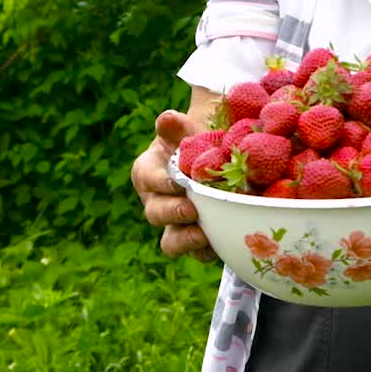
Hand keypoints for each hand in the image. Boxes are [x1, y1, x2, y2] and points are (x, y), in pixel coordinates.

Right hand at [130, 110, 216, 261]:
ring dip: (186, 240)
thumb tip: (167, 119)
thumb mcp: (186, 130)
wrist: (217, 155)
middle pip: (156, 214)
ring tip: (204, 235)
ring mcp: (175, 224)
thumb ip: (176, 126)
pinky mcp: (196, 238)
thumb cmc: (196, 139)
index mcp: (148, 173)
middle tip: (192, 209)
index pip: (147, 178)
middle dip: (173, 213)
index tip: (177, 182)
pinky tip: (223, 243)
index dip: (160, 182)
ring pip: (171, 241)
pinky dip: (209, 251)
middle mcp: (157, 201)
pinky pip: (197, 252)